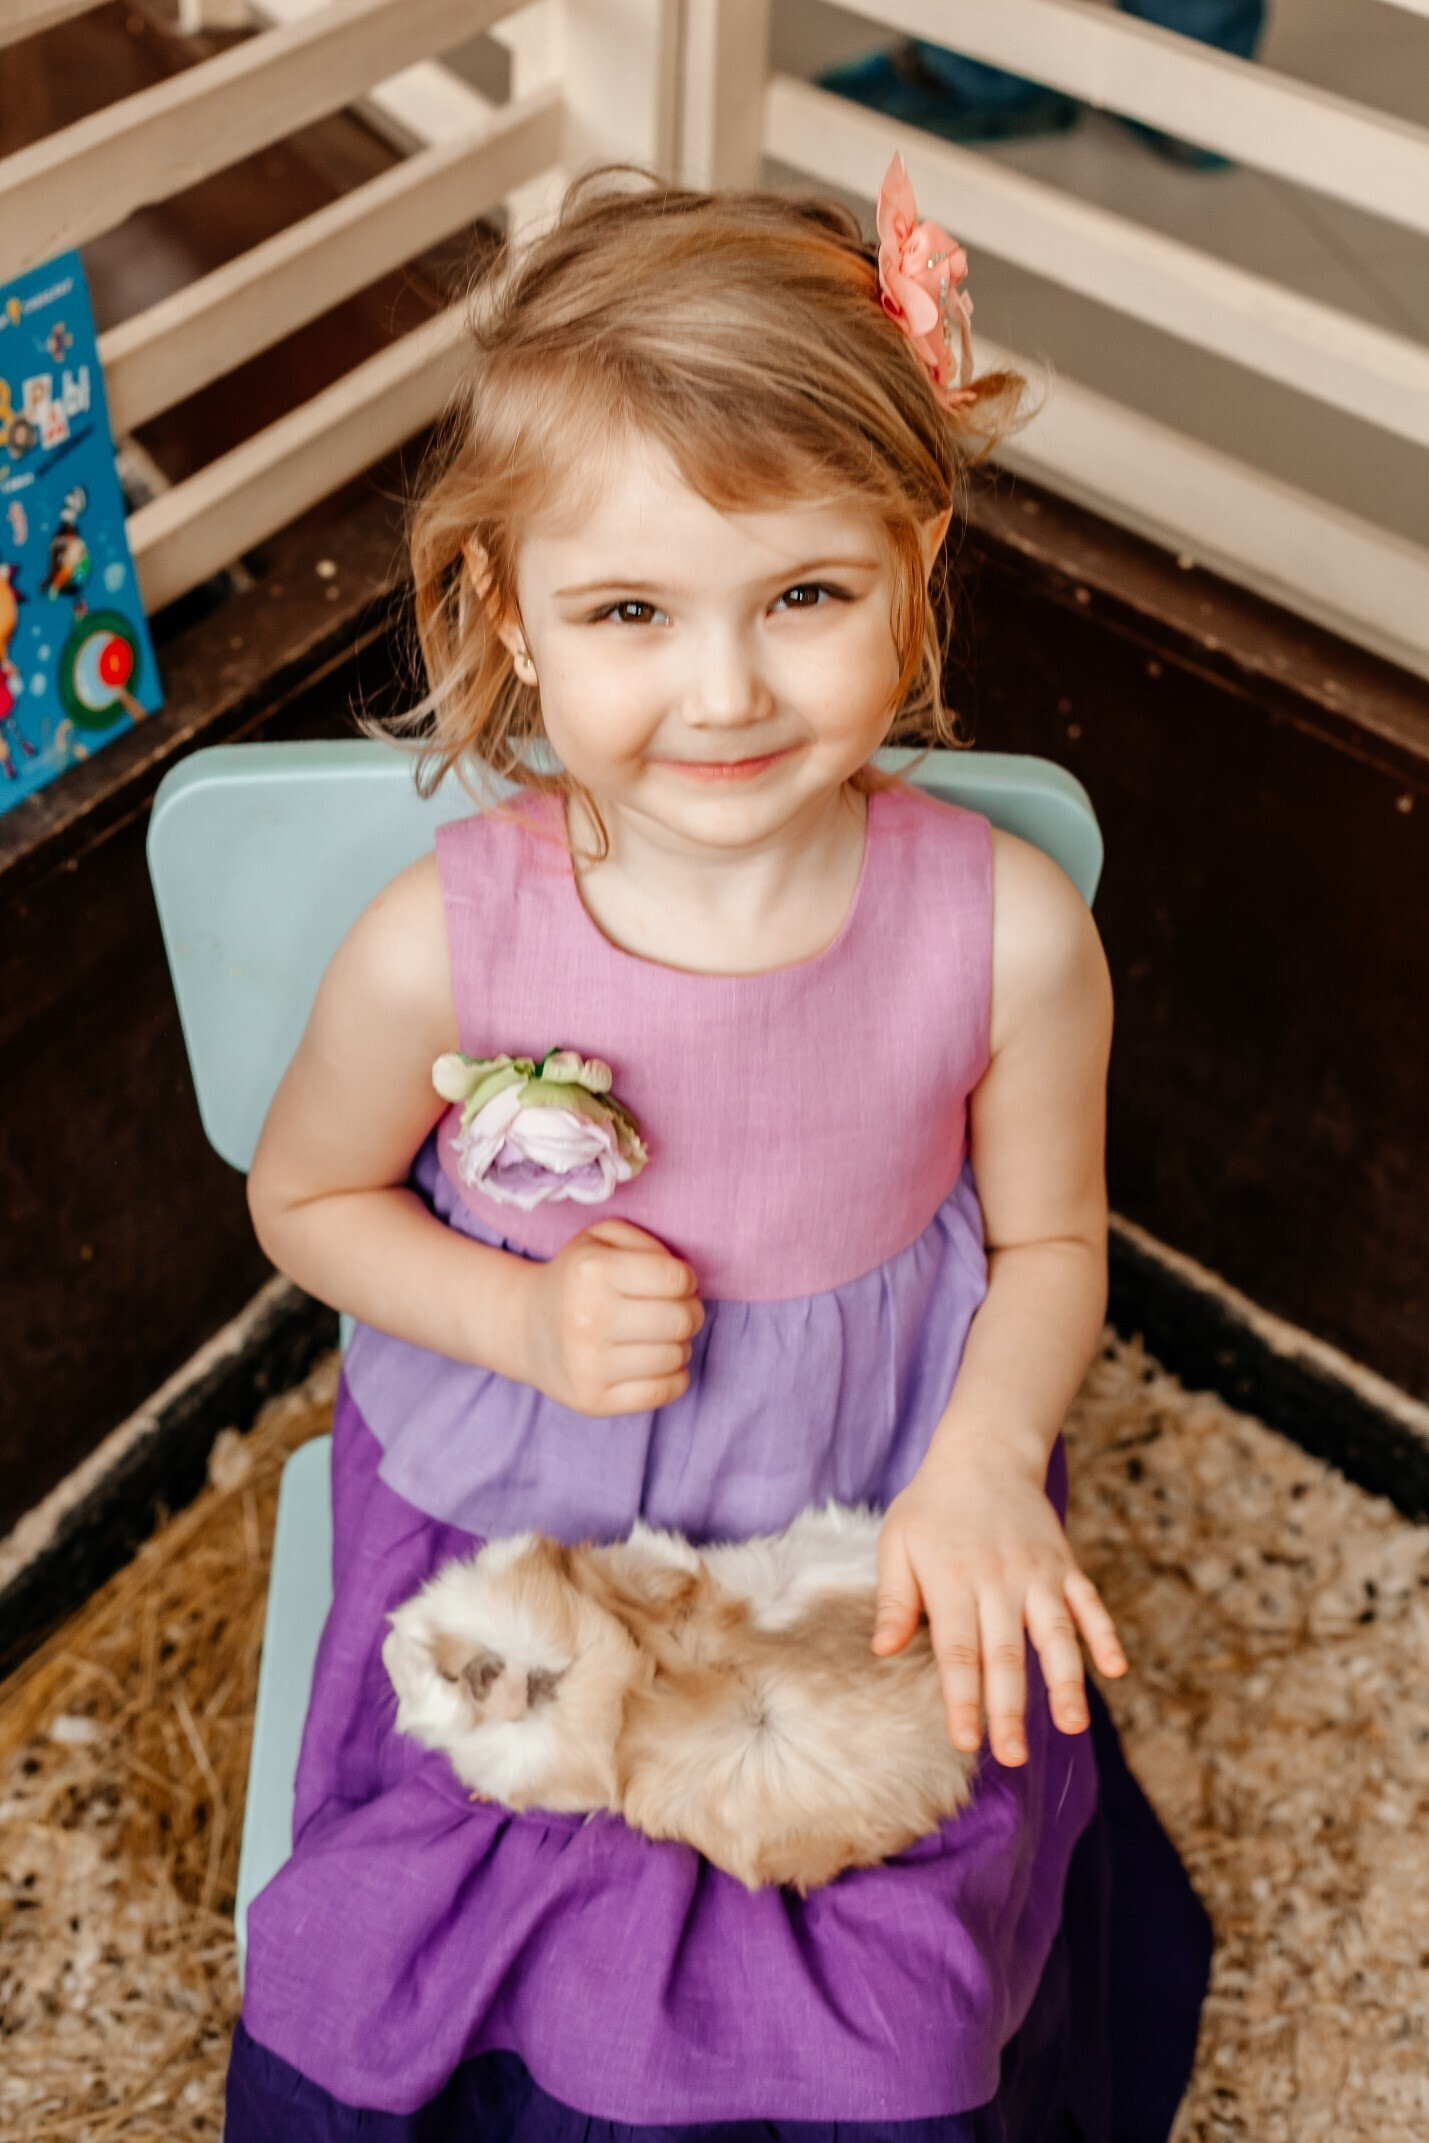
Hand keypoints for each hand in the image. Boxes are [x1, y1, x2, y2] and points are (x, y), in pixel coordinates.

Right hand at [515, 1219, 703, 1415]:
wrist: (523, 1327)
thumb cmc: (577, 1278)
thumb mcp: (601, 1238)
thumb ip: (647, 1243)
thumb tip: (685, 1281)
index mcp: (591, 1272)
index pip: (676, 1279)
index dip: (686, 1280)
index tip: (674, 1283)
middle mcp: (587, 1319)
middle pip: (680, 1320)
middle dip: (690, 1312)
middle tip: (675, 1311)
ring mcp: (588, 1365)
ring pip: (676, 1357)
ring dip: (680, 1345)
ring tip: (661, 1336)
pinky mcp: (593, 1400)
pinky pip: (664, 1392)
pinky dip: (675, 1377)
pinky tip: (657, 1363)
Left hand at [872, 1444, 1125, 1766]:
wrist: (985, 1452)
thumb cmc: (932, 1506)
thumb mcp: (897, 1542)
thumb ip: (894, 1598)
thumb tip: (884, 1650)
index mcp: (952, 1580)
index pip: (958, 1650)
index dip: (963, 1697)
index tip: (965, 1740)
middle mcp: (999, 1580)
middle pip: (1005, 1653)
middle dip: (1010, 1707)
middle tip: (1012, 1756)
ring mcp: (1037, 1573)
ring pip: (1055, 1633)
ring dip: (1066, 1680)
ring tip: (1073, 1726)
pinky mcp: (1064, 1565)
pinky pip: (1089, 1602)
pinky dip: (1104, 1634)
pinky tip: (1115, 1670)